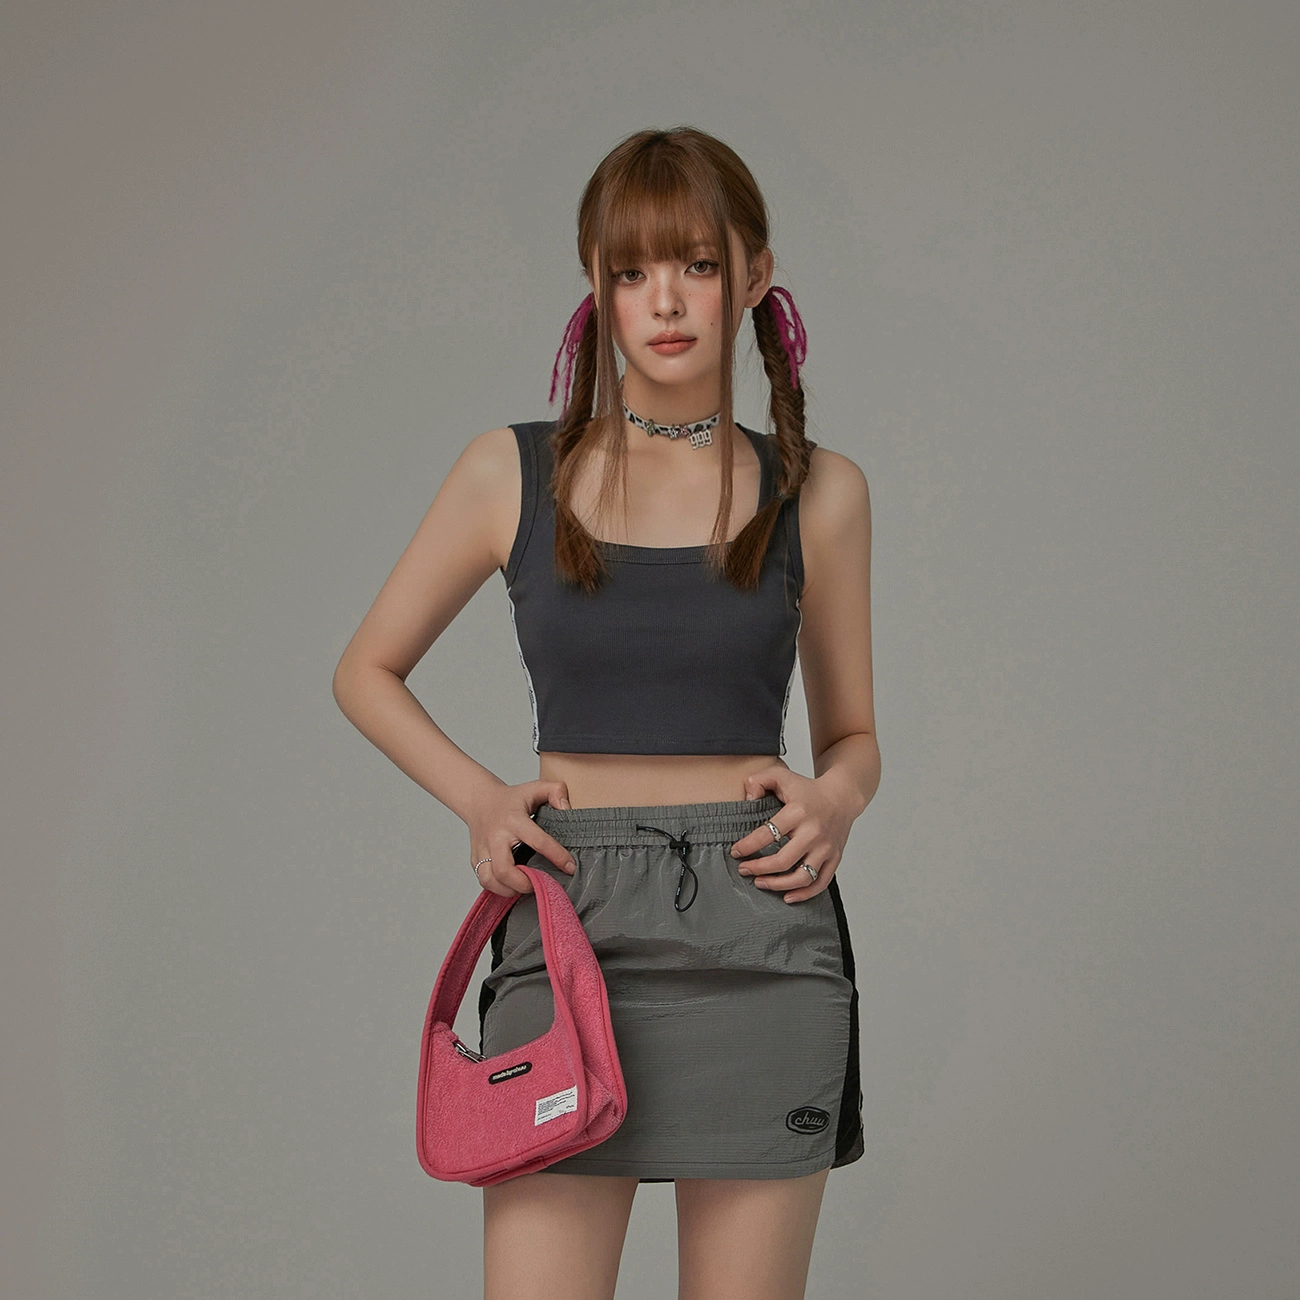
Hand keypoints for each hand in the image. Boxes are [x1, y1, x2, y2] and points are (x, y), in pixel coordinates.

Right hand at [464, 779, 576, 897]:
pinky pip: (485, 882)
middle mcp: (495, 837)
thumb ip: (556, 791)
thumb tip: (568, 809)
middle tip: (541, 883)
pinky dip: (499, 889)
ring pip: (490, 880)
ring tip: (526, 885)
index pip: (537, 841)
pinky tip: (513, 885)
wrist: (479, 800)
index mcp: (513, 820)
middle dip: (525, 883)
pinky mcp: (475, 860)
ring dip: (510, 889)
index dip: (557, 856)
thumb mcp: (536, 788)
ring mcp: (482, 850)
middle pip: (504, 870)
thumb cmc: (511, 798)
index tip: (571, 867)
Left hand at [728, 766, 858, 902]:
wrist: (842, 796)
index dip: (748, 846)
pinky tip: (787, 896)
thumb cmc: (808, 789)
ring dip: (778, 885)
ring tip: (760, 883)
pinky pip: (820, 883)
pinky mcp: (834, 858)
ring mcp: (826, 847)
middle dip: (758, 868)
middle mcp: (813, 832)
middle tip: (744, 870)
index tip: (736, 852)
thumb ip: (759, 780)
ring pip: (802, 876)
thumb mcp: (782, 775)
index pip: (767, 834)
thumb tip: (746, 798)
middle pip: (783, 861)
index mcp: (798, 812)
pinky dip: (804, 894)